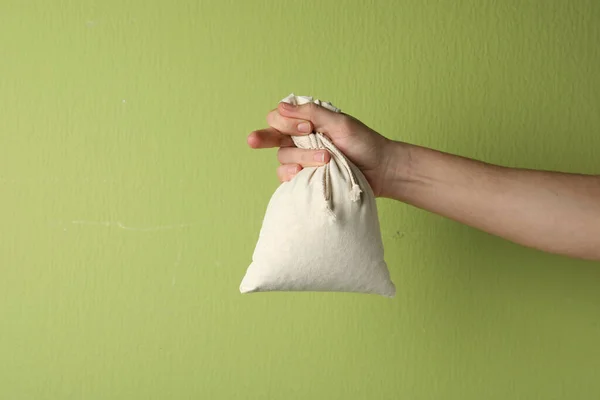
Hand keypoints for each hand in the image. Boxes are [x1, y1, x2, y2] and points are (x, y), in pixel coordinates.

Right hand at [247, 102, 394, 196]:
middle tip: (252, 140)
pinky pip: (287, 177)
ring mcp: (302, 159)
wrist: (380, 170)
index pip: (281, 116)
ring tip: (326, 160)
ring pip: (283, 157)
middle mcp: (300, 138)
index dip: (287, 121)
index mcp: (307, 120)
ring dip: (302, 159)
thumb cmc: (364, 143)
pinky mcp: (306, 177)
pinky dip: (293, 176)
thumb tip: (281, 106)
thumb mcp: (340, 123)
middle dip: (263, 138)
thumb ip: (312, 113)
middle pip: (273, 136)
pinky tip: (302, 174)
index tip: (307, 127)